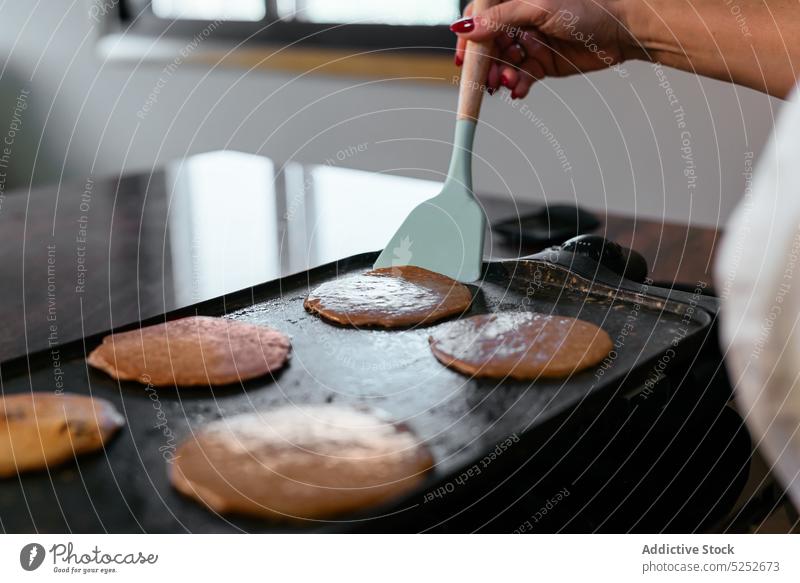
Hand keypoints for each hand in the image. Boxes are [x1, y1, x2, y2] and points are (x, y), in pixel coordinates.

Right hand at [453, 0, 640, 98]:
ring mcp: (529, 43)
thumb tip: (465, 28)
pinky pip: (520, 77)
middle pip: (488, 45)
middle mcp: (519, 21)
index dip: (468, 38)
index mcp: (514, 0)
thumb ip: (500, 19)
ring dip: (500, 76)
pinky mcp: (541, 64)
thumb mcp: (537, 9)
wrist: (622, 29)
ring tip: (507, 83)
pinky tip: (518, 89)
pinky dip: (516, 85)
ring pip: (502, 64)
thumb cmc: (588, 7)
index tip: (464, 59)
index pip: (480, 17)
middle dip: (485, 64)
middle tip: (488, 79)